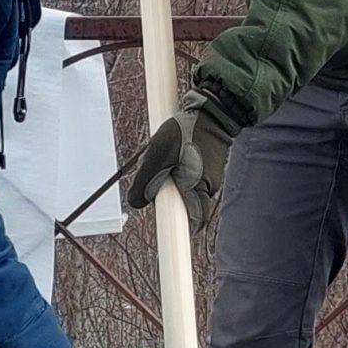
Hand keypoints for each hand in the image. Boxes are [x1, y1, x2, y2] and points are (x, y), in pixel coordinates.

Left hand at [125, 90, 235, 230]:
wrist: (212, 110)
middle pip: (187, 205)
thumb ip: (144, 180)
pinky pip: (193, 176)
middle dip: (170, 197)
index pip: (195, 223)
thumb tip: (136, 202)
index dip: (182, 231)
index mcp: (197, 190)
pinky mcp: (210, 165)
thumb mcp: (156, 155)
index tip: (172, 237)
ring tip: (168, 158)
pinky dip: (182, 169)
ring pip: (189, 189)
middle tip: (158, 180)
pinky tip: (176, 152)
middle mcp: (208, 187)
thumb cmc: (186, 131)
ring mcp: (211, 176)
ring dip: (175, 180)